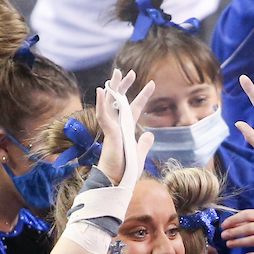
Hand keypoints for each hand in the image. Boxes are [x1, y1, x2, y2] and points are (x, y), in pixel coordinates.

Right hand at [95, 68, 154, 184]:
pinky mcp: (109, 132)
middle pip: (121, 100)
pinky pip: (104, 114)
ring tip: (116, 72)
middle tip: (130, 71)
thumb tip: (150, 134)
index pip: (135, 107)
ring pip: (111, 102)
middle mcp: (119, 125)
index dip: (143, 96)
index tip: (151, 84)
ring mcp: (112, 128)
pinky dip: (102, 102)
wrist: (117, 181)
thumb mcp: (139, 154)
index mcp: (127, 129)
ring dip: (113, 87)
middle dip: (125, 85)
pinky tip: (102, 90)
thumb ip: (144, 143)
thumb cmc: (126, 170)